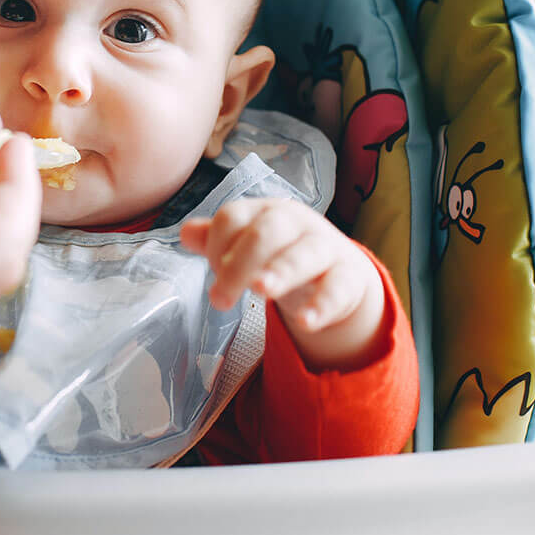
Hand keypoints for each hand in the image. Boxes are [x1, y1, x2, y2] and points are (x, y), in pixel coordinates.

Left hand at [180, 198, 385, 369]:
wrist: (340, 269)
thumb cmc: (281, 253)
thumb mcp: (249, 245)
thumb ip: (216, 241)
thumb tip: (186, 233)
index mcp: (263, 211)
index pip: (233, 218)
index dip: (216, 245)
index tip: (214, 273)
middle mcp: (294, 221)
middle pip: (265, 232)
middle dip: (239, 263)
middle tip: (219, 298)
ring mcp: (324, 245)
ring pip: (304, 254)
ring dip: (280, 271)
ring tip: (260, 290)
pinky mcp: (349, 275)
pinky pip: (337, 287)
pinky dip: (322, 305)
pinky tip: (306, 323)